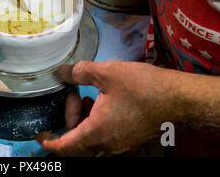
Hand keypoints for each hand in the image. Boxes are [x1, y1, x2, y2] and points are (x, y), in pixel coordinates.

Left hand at [36, 61, 176, 155]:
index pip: (65, 147)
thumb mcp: (107, 73)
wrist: (179, 99)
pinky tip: (106, 99)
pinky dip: (97, 119)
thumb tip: (62, 72)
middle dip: (70, 115)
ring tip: (92, 94)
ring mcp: (120, 143)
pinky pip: (105, 133)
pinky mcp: (130, 138)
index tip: (40, 134)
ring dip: (84, 116)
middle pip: (77, 138)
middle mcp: (107, 144)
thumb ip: (80, 73)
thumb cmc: (142, 87)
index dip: (49, 142)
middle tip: (76, 93)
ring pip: (91, 135)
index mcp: (97, 132)